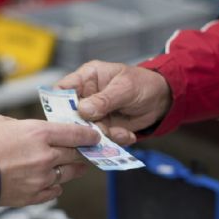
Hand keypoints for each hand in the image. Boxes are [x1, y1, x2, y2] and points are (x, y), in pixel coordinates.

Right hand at [0, 115, 99, 206]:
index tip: (94, 136)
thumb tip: (31, 132)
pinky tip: (54, 183)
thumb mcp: (2, 121)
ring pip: (67, 174)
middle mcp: (45, 156)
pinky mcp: (31, 196)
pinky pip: (53, 192)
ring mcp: (40, 178)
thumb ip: (23, 127)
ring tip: (76, 167)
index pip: (75, 134)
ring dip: (72, 170)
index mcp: (39, 133)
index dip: (88, 135)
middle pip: (74, 154)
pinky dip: (55, 187)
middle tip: (86, 151)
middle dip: (81, 152)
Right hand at [57, 60, 171, 144]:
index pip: (63, 89)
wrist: (161, 100)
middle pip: (71, 115)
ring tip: (120, 133)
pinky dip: (115, 140)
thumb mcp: (125, 88)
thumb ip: (104, 99)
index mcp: (87, 78)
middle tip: (99, 130)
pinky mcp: (104, 128)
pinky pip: (101, 139)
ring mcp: (94, 115)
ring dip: (102, 136)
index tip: (64, 117)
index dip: (57, 103)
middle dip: (83, 126)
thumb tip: (83, 110)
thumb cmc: (142, 83)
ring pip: (86, 131)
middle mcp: (86, 97)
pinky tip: (128, 134)